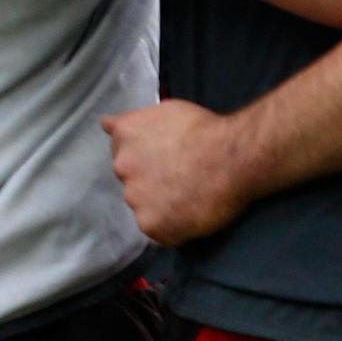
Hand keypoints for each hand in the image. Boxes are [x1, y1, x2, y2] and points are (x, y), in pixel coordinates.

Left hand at [105, 100, 252, 244]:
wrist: (234, 156)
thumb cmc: (209, 129)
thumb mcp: (167, 110)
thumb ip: (137, 122)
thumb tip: (107, 124)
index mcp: (125, 135)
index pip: (122, 150)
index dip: (146, 156)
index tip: (165, 158)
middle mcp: (122, 167)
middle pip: (132, 180)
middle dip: (152, 180)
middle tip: (183, 177)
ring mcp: (135, 198)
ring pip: (145, 206)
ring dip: (162, 204)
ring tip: (192, 196)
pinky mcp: (151, 224)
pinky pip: (160, 230)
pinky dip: (174, 226)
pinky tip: (193, 213)